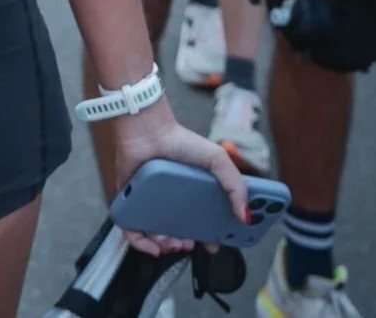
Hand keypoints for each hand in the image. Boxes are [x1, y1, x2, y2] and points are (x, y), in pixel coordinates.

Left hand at [113, 102, 246, 257]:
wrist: (148, 129)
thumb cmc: (179, 140)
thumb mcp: (216, 160)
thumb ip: (235, 185)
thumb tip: (246, 215)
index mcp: (192, 194)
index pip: (202, 223)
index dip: (209, 238)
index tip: (214, 245)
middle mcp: (170, 201)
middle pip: (179, 234)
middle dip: (186, 244)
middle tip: (191, 244)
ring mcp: (148, 203)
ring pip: (157, 236)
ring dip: (167, 246)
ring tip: (173, 242)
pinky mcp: (129, 202)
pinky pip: (133, 231)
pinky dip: (142, 244)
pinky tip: (153, 245)